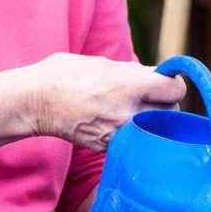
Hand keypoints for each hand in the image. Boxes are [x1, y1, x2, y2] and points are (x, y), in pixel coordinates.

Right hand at [28, 54, 184, 151]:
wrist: (35, 101)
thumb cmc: (65, 74)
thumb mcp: (103, 64)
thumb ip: (134, 73)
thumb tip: (157, 76)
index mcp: (128, 87)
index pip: (174, 90)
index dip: (173, 85)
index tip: (166, 82)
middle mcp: (128, 113)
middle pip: (171, 112)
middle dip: (165, 104)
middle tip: (151, 97)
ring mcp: (119, 134)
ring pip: (155, 130)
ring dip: (152, 120)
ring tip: (134, 109)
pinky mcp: (109, 147)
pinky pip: (134, 140)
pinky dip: (132, 132)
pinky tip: (117, 122)